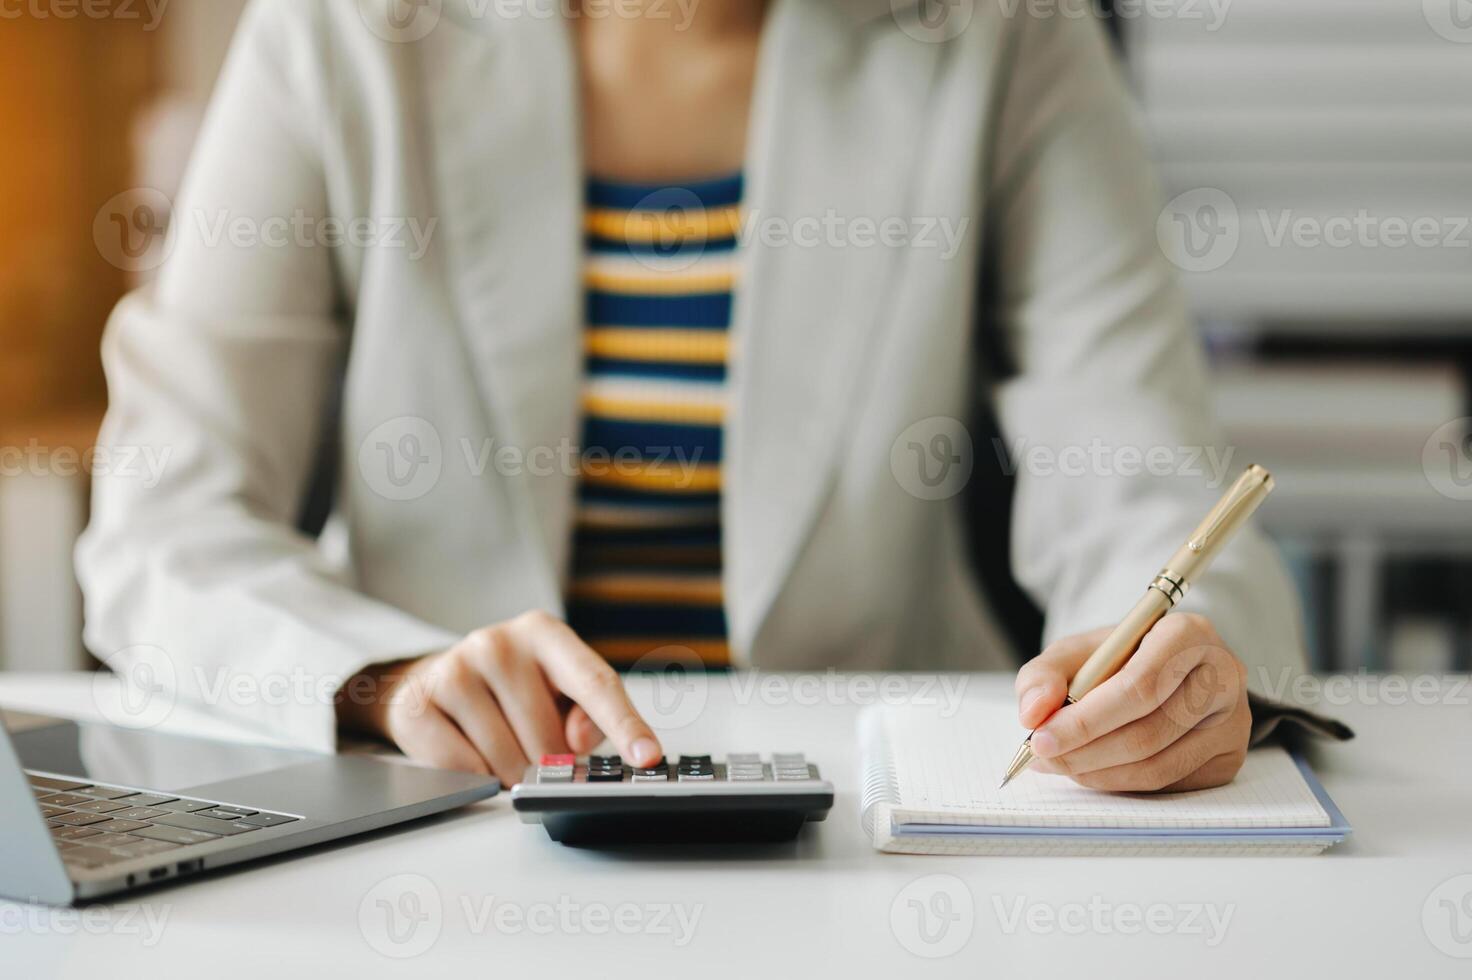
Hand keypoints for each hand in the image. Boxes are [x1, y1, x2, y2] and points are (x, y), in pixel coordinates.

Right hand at [337, 610, 661, 783]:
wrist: (430, 682)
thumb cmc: (509, 690)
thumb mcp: (556, 691)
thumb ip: (586, 715)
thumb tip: (581, 741)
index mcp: (546, 634)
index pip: (596, 683)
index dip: (625, 724)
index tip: (647, 756)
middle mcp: (499, 642)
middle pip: (548, 739)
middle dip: (547, 764)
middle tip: (533, 751)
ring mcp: (456, 668)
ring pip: (506, 760)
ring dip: (510, 774)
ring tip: (499, 748)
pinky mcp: (420, 702)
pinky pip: (465, 770)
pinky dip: (475, 777)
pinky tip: (469, 751)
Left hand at [1015, 613, 1250, 791]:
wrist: (1167, 669)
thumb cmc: (1119, 658)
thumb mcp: (1077, 652)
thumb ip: (1044, 674)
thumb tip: (1033, 713)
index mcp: (1188, 633)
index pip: (1138, 687)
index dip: (1085, 720)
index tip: (1040, 738)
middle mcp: (1222, 675)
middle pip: (1148, 732)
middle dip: (1084, 752)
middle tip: (1043, 757)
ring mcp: (1234, 720)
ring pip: (1158, 766)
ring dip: (1098, 774)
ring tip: (1061, 764)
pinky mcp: (1231, 756)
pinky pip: (1171, 784)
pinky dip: (1123, 784)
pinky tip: (1095, 770)